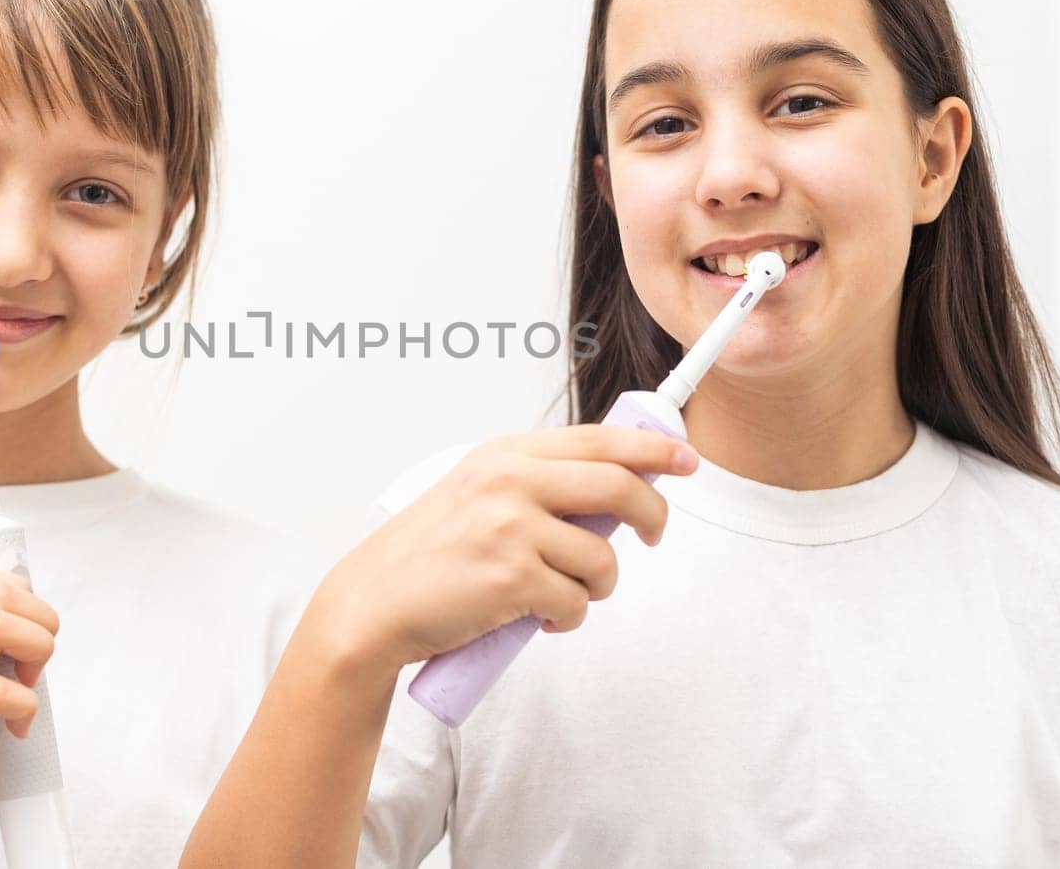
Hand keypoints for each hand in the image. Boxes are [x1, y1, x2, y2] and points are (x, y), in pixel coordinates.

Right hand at [310, 424, 695, 673]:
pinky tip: (535, 619)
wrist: (374, 603)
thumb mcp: (476, 493)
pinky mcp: (513, 578)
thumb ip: (535, 483)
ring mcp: (511, 528)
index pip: (598, 439)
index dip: (653, 448)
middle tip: (653, 535)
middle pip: (618, 487)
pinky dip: (566, 620)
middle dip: (652, 515)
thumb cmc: (428, 556)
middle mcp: (510, 482)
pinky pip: (577, 604)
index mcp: (504, 455)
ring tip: (560, 594)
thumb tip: (614, 490)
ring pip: (603, 558)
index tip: (685, 459)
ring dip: (596, 586)